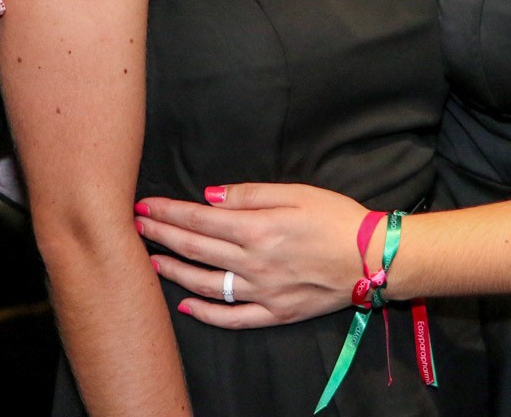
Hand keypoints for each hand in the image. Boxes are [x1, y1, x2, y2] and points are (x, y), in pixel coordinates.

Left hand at [135, 183, 370, 328]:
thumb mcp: (296, 192)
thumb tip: (209, 197)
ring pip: (205, 284)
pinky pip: (232, 318)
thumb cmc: (337, 217)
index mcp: (258, 229)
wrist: (375, 258)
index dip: (168, 212)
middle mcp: (254, 263)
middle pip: (195, 249)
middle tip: (135, 226)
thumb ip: (250, 194)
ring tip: (152, 260)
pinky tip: (185, 306)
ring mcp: (263, 292)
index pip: (199, 220)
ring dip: (174, 271)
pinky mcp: (276, 313)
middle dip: (161, 235)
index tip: (144, 205)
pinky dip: (205, 314)